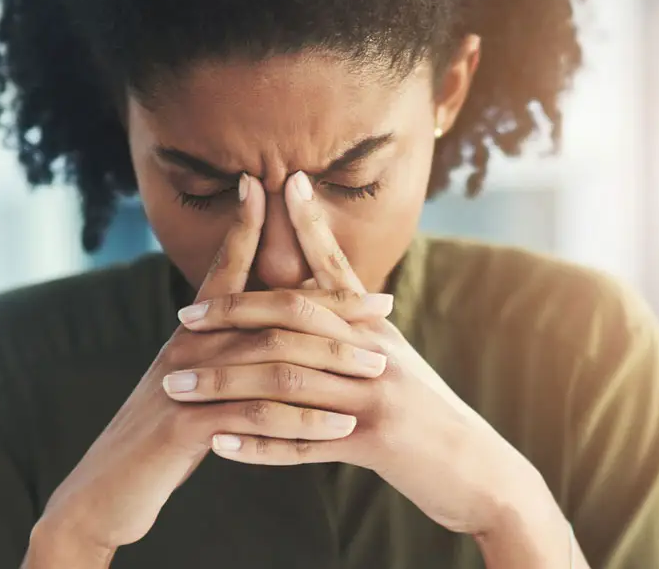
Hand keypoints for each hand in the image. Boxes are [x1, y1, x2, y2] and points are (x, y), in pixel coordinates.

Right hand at [25, 175, 394, 565]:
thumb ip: (222, 351)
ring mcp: (187, 383)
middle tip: (384, 307)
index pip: (226, 266)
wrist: (107, 488)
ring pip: (272, 361)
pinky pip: (257, 416)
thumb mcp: (190, 383)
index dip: (246, 226)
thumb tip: (263, 328)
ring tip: (377, 369)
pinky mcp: (187, 426)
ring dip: (331, 363)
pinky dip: (303, 421)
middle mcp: (189, 345)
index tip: (272, 187)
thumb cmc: (160, 436)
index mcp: (192, 332)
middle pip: (271, 310)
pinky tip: (341, 429)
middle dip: (333, 307)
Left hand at [166, 172, 578, 565]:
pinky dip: (258, 444)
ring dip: (225, 382)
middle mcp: (375, 352)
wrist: (482, 473)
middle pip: (294, 319)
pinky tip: (219, 444)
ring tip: (175, 386)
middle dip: (233, 314)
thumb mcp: (397, 360)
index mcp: (376, 329)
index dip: (307, 226)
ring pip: (286, 380)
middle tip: (183, 316)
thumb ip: (355, 327)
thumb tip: (313, 294)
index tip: (274, 185)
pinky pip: (303, 443)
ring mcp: (376, 396)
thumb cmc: (432, 416)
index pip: (334, 269)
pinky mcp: (376, 443)